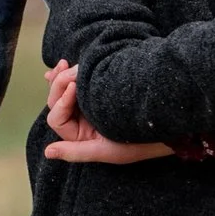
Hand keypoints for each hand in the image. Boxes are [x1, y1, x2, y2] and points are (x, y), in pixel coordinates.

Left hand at [43, 61, 171, 163]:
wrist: (166, 120)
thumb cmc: (139, 142)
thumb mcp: (109, 151)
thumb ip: (77, 152)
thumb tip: (48, 152)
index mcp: (80, 135)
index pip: (57, 118)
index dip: (61, 102)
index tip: (75, 86)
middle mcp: (82, 120)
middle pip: (57, 101)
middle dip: (59, 84)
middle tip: (67, 67)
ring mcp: (90, 104)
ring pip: (66, 88)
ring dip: (64, 75)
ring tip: (66, 63)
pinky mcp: (101, 90)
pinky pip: (80, 81)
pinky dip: (70, 72)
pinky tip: (64, 63)